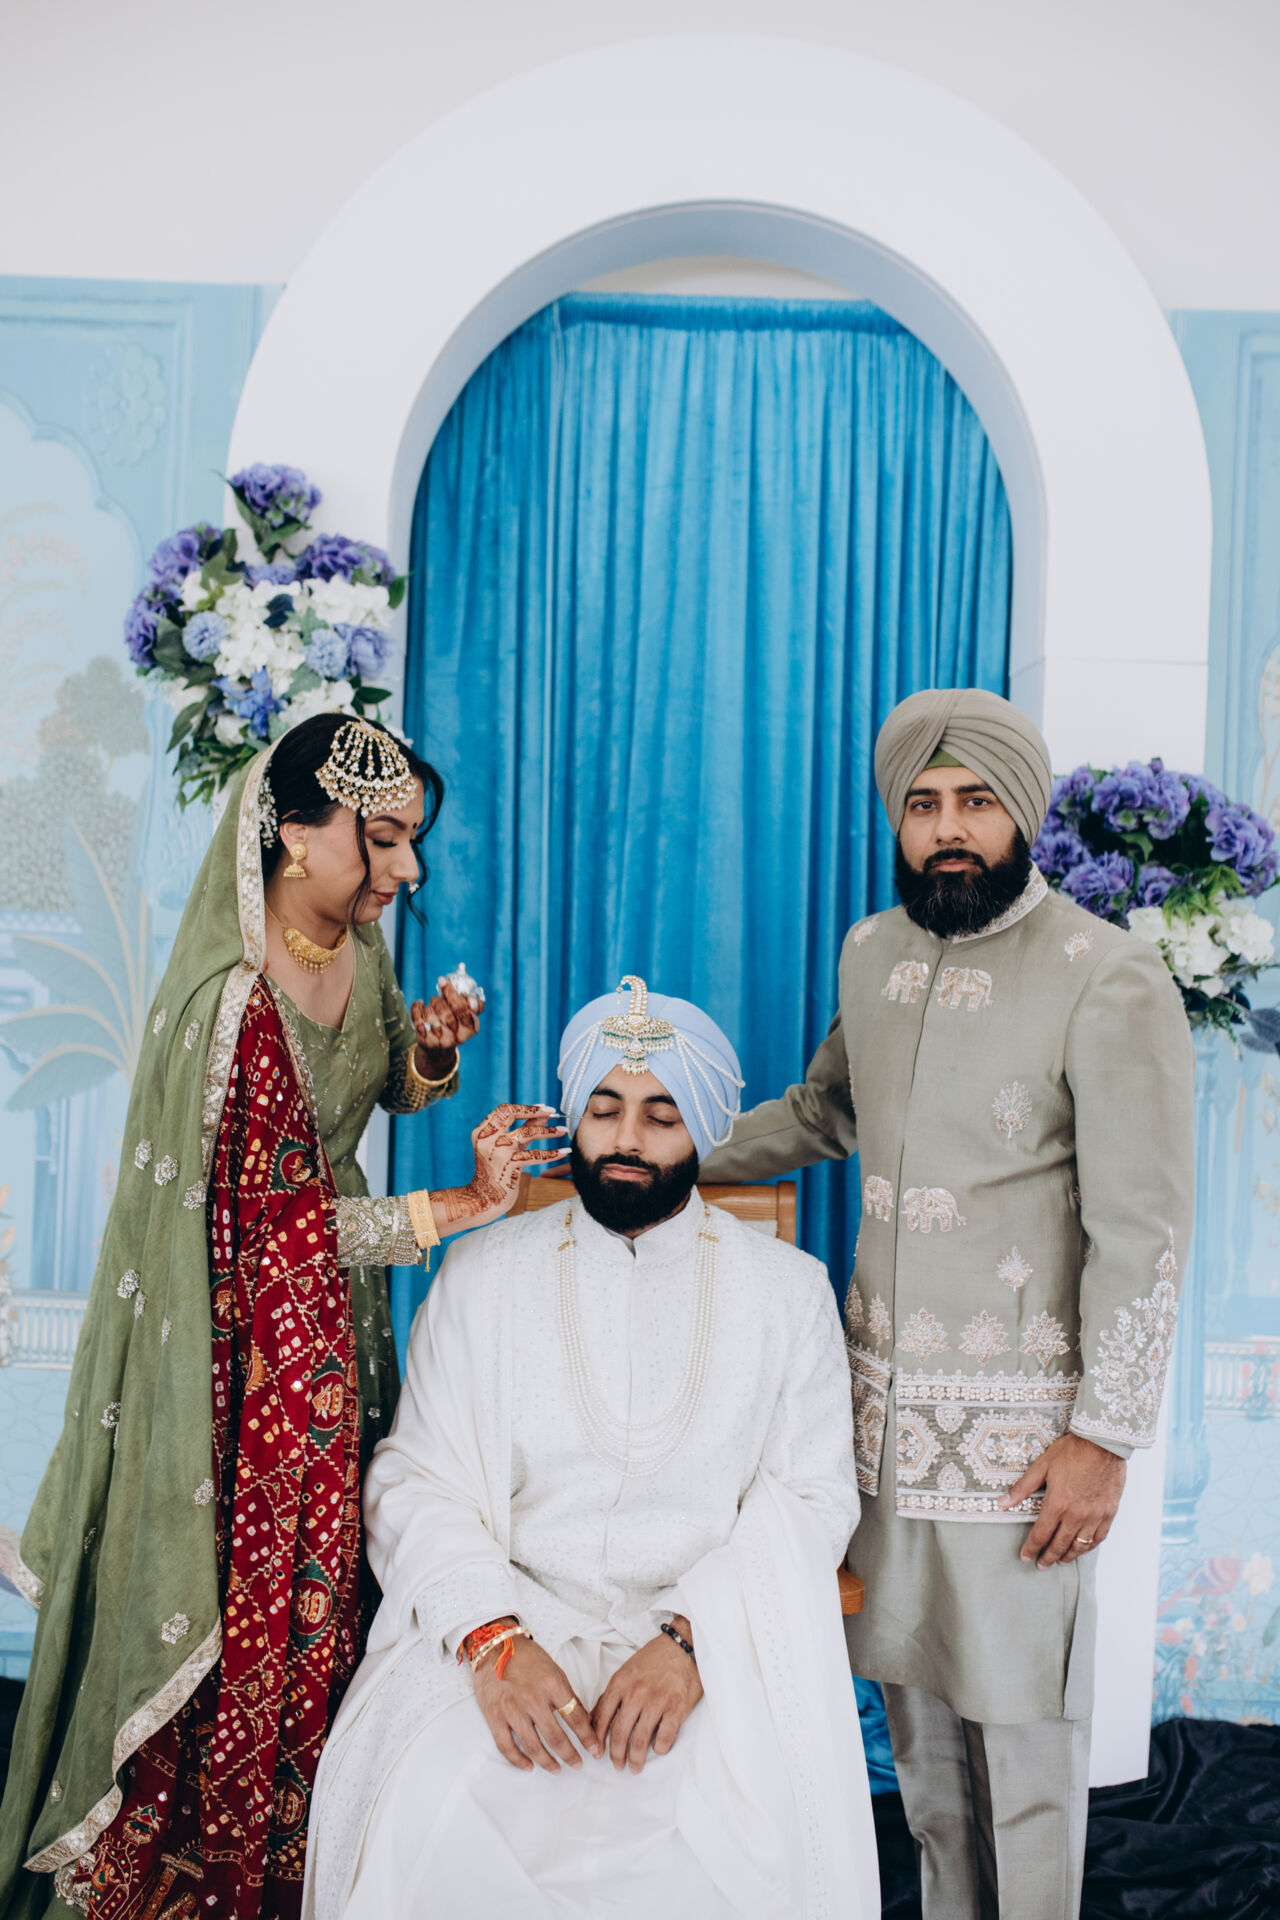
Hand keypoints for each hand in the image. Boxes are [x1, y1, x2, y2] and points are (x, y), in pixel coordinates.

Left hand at [410, 979, 481, 1079]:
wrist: (440, 1048)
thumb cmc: (455, 1024)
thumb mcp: (468, 1015)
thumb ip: (473, 1004)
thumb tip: (470, 999)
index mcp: (471, 1027)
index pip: (462, 1008)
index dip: (451, 993)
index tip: (442, 981)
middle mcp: (458, 1036)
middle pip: (444, 1010)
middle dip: (438, 999)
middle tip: (438, 997)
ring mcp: (442, 1041)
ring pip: (430, 1013)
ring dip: (429, 1005)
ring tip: (432, 1008)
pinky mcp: (427, 1042)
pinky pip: (417, 1019)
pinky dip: (416, 1008)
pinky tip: (419, 1005)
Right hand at [432, 1105, 568, 1229]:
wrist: (483, 1199)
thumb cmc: (497, 1171)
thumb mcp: (507, 1147)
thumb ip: (523, 1129)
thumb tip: (542, 1113)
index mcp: (483, 1131)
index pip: (504, 1110)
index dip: (525, 1107)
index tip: (544, 1107)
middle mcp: (487, 1138)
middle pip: (511, 1113)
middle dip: (534, 1111)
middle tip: (553, 1112)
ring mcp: (497, 1151)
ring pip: (526, 1133)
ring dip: (548, 1131)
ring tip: (563, 1130)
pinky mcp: (508, 1165)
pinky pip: (535, 1155)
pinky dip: (552, 1153)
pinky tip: (564, 1152)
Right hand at [472, 1628, 602, 1772]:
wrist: (494, 1646)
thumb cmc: (527, 1658)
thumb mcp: (554, 1671)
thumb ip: (567, 1695)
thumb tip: (583, 1720)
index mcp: (552, 1684)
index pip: (575, 1717)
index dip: (587, 1737)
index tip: (595, 1750)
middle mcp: (533, 1698)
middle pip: (556, 1737)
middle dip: (570, 1755)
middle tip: (578, 1765)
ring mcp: (512, 1709)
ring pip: (533, 1746)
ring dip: (547, 1762)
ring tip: (557, 1769)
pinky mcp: (494, 1716)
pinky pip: (506, 1746)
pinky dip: (518, 1760)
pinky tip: (529, 1766)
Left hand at [590, 1620, 702, 1772]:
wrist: (683, 1646)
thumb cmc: (654, 1659)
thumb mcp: (627, 1671)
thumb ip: (612, 1695)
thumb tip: (595, 1720)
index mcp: (620, 1683)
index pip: (602, 1717)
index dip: (597, 1739)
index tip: (597, 1753)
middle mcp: (636, 1694)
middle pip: (620, 1734)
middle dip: (616, 1755)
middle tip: (617, 1766)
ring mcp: (657, 1702)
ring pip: (640, 1740)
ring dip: (636, 1759)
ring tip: (635, 1767)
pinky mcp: (676, 1708)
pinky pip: (664, 1738)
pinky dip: (660, 1749)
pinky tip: (658, 1750)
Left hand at [1002, 1432, 1126, 1568]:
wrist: (1103, 1442)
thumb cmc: (1072, 1451)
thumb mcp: (1042, 1466)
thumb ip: (1022, 1488)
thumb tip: (1002, 1502)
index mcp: (1057, 1504)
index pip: (1040, 1535)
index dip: (1031, 1549)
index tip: (1025, 1557)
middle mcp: (1076, 1515)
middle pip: (1059, 1545)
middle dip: (1048, 1557)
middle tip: (1041, 1565)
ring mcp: (1095, 1516)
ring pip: (1080, 1546)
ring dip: (1068, 1557)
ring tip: (1060, 1561)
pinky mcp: (1109, 1513)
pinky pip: (1099, 1538)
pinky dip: (1089, 1547)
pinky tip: (1082, 1549)